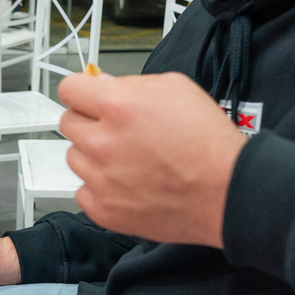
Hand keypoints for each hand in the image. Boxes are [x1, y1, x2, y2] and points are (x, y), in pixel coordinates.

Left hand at [58, 71, 247, 247]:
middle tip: (116, 130)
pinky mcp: (103, 210)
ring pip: (74, 157)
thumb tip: (105, 85)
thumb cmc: (209, 143)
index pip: (69, 89)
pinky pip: (82, 191)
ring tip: (127, 159)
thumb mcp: (177, 89)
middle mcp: (102, 142)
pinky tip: (126, 183)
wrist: (226, 192)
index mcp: (117, 106)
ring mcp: (100, 179)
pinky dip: (99, 188)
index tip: (87, 97)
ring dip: (93, 155)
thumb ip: (133, 84)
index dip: (81, 90)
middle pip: (68, 123)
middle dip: (89, 122)